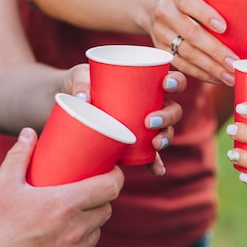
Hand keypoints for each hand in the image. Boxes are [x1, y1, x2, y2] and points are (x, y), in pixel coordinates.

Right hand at [0, 128, 123, 246]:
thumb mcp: (3, 185)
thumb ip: (19, 156)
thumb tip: (29, 133)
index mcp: (65, 204)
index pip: (110, 187)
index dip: (116, 177)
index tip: (112, 172)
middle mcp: (75, 229)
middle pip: (106, 209)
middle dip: (100, 199)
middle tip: (87, 194)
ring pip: (96, 232)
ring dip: (90, 223)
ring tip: (75, 216)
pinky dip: (78, 246)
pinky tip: (65, 241)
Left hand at [60, 67, 186, 175]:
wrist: (69, 99)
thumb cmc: (82, 81)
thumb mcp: (80, 76)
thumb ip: (81, 82)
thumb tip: (83, 97)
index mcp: (148, 83)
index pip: (172, 81)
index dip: (176, 82)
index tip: (165, 85)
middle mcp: (153, 104)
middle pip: (173, 109)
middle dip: (168, 116)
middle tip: (150, 122)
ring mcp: (146, 125)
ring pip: (166, 131)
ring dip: (166, 138)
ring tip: (156, 144)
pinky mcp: (135, 142)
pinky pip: (151, 154)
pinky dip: (155, 162)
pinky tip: (158, 170)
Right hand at [151, 0, 237, 85]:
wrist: (153, 7)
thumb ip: (219, 2)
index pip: (189, 3)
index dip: (206, 15)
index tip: (225, 28)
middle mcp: (165, 12)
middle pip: (191, 34)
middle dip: (215, 51)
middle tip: (235, 63)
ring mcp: (160, 33)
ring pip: (186, 53)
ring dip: (211, 68)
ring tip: (230, 76)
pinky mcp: (161, 50)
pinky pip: (182, 65)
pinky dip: (201, 74)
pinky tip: (217, 79)